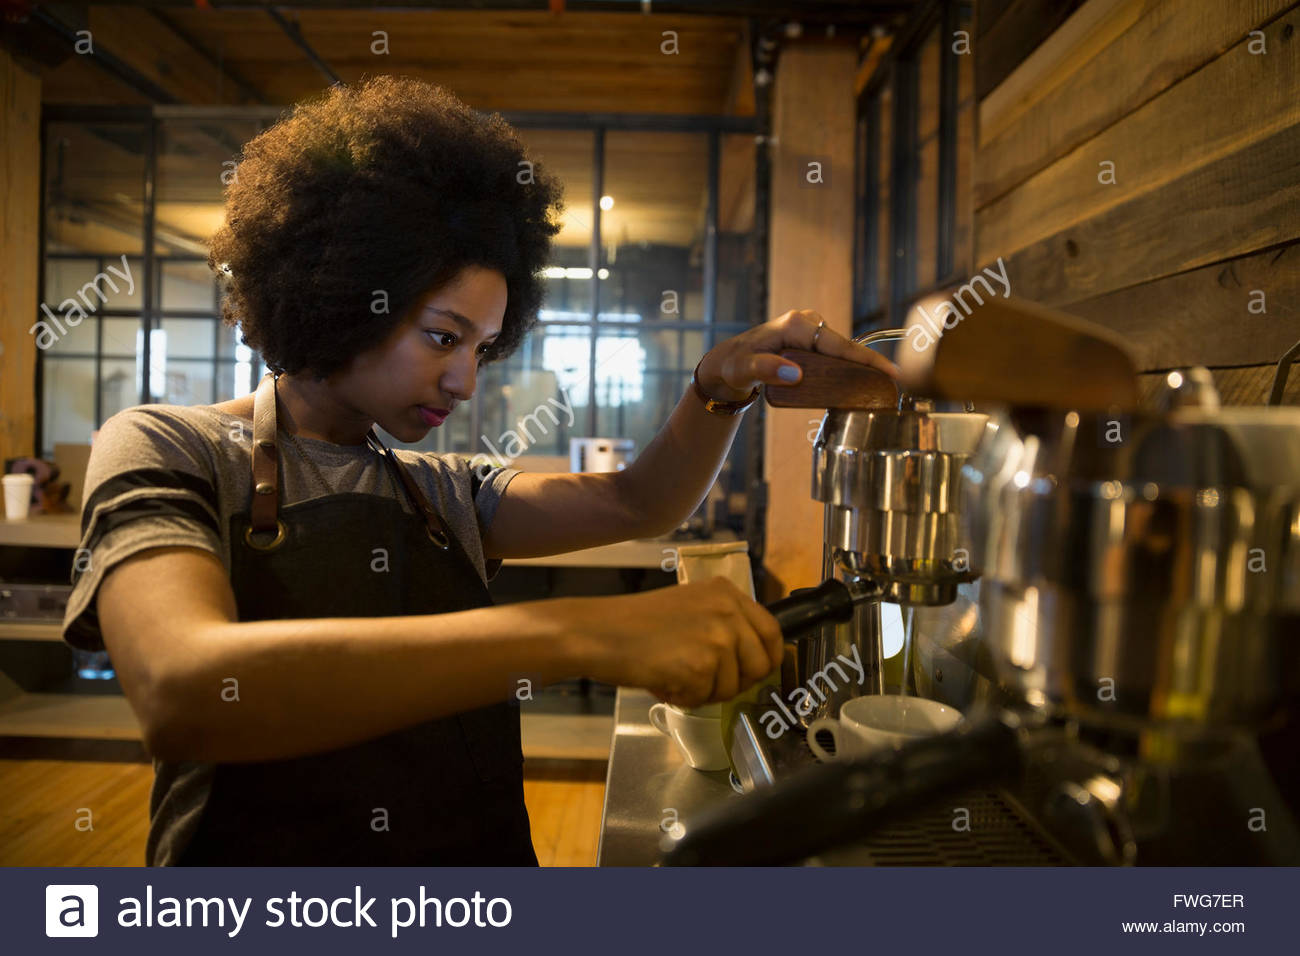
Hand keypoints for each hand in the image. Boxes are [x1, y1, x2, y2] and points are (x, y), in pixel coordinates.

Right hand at [559, 578, 783, 707]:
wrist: (599, 632)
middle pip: (760, 665)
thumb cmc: (634, 624)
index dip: (769, 657)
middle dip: (736, 682)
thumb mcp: (690, 606)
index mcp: (727, 593)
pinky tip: (663, 679)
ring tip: (674, 674)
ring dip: (705, 691)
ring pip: (732, 687)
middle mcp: (728, 611)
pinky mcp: (701, 667)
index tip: (758, 672)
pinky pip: (705, 699)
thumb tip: (752, 658)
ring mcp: (717, 639)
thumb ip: (723, 622)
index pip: (772, 631)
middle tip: (705, 681)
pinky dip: (684, 698)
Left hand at [695, 309, 900, 401]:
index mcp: (796, 325)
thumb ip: (765, 370)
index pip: (839, 344)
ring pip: (842, 352)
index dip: (866, 360)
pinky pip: (835, 355)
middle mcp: (806, 323)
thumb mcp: (744, 370)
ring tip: (882, 388)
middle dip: (869, 366)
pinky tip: (860, 383)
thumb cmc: (734, 366)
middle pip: (846, 348)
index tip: (891, 374)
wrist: (728, 363)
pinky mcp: (811, 341)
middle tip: (892, 388)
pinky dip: (848, 368)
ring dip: (860, 369)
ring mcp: (810, 331)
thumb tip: (796, 374)